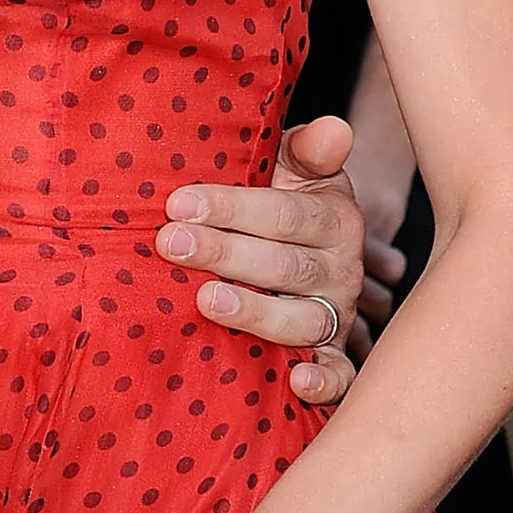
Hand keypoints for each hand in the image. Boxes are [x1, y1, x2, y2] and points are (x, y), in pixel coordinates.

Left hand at [156, 114, 397, 407]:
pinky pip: (340, 375)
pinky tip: (297, 384)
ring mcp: (337, 315)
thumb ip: (307, 149)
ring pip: (304, 319)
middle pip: (285, 265)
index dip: (232, 207)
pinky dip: (325, 383)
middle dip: (224, 253)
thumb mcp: (294, 167)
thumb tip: (335, 128)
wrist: (303, 250)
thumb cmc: (282, 201)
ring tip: (207, 300)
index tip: (178, 204)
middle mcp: (341, 269)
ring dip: (256, 312)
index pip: (284, 214)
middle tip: (171, 244)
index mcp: (334, 218)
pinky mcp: (332, 355)